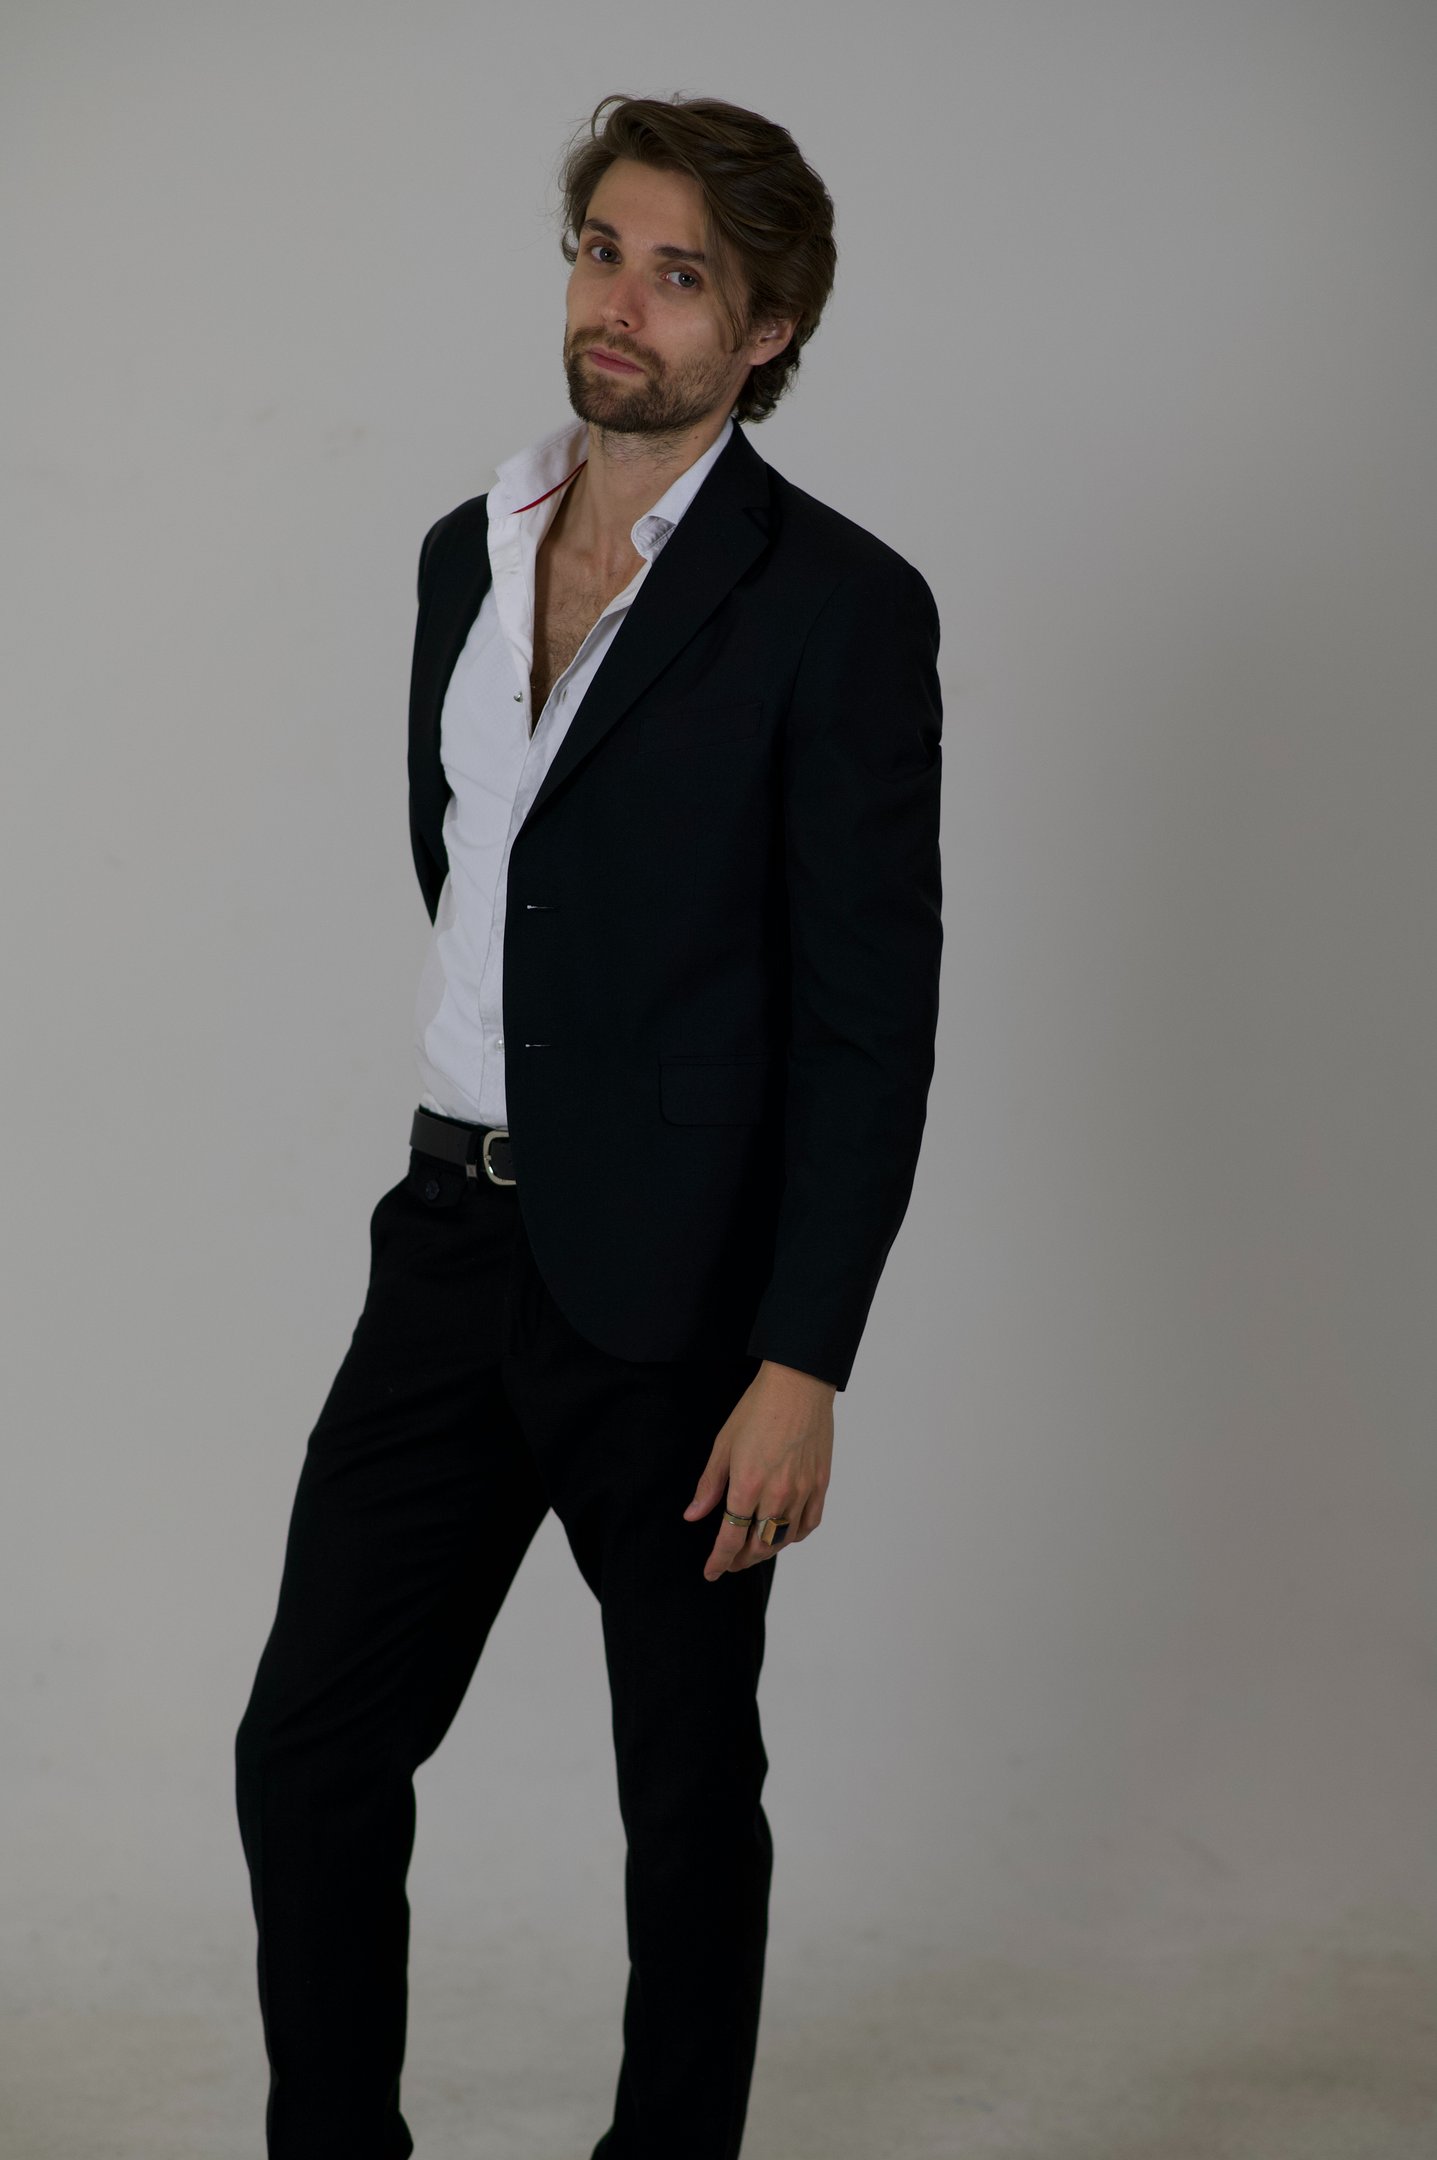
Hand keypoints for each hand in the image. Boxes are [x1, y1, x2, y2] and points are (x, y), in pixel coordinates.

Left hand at [682, 1359, 835, 1579]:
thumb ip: (709, 1486)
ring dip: (765, 1551)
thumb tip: (693, 1516)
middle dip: (740, 1560)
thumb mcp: (723, 1446)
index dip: (719, 1561)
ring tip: (752, 1550)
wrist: (798, 1385)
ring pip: (784, 1540)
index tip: (711, 1572)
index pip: (731, 1539)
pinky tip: (784, 1533)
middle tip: (729, 1562)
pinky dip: (795, 1536)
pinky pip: (809, 1524)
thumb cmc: (757, 1409)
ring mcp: (803, 1491)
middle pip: (758, 1546)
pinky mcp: (821, 1484)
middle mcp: (777, 1494)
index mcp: (747, 1485)